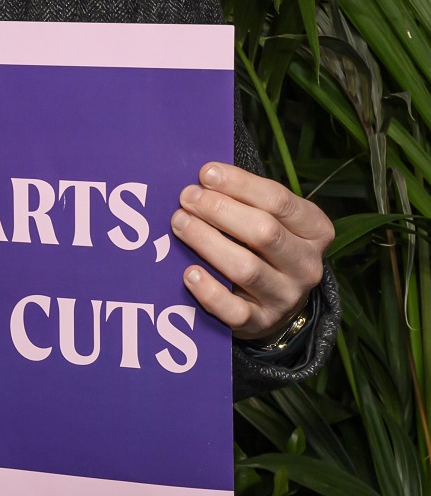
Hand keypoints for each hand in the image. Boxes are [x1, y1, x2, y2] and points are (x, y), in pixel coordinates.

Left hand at [172, 162, 332, 342]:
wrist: (275, 303)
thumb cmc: (265, 247)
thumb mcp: (270, 218)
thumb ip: (246, 198)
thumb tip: (204, 176)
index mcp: (315, 231)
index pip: (279, 201)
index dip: (239, 184)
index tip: (206, 173)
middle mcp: (306, 265)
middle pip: (263, 232)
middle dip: (219, 210)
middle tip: (187, 197)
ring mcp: (286, 297)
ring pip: (246, 268)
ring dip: (207, 242)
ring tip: (179, 223)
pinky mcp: (260, 323)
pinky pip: (233, 310)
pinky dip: (209, 291)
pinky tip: (189, 272)